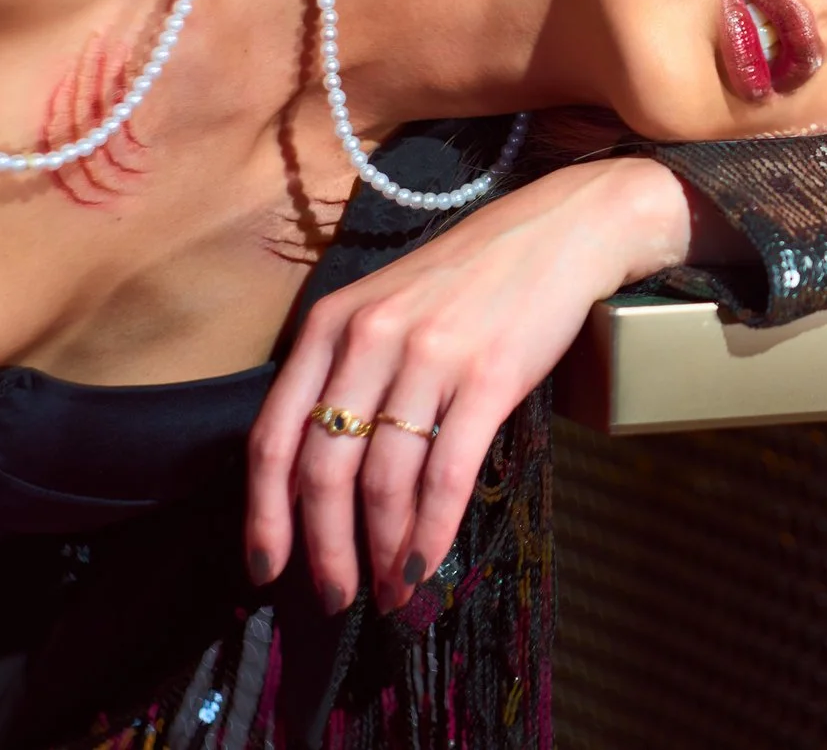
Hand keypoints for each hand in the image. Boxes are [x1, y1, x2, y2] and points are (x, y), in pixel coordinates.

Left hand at [245, 155, 691, 614]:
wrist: (560, 231)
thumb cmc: (472, 276)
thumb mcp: (386, 306)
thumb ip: (346, 373)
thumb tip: (321, 479)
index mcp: (331, 323)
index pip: (273, 436)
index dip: (266, 515)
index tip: (267, 567)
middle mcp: (370, 339)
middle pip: (323, 470)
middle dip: (324, 549)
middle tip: (335, 595)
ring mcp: (430, 357)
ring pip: (384, 481)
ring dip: (383, 551)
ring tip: (392, 589)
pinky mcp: (490, 377)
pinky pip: (446, 474)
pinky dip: (432, 532)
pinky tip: (428, 562)